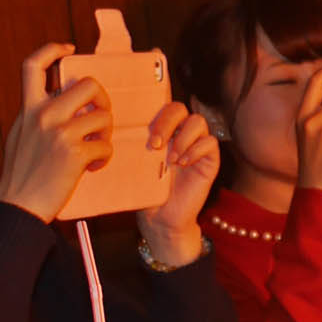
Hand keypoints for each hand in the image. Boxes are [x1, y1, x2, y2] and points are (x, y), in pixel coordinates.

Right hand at [0, 44, 113, 223]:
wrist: (17, 206)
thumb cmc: (21, 175)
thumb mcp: (21, 135)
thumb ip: (37, 116)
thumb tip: (56, 100)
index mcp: (28, 108)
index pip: (33, 65)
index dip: (52, 49)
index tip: (69, 49)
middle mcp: (43, 114)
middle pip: (88, 84)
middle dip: (102, 99)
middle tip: (99, 117)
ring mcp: (59, 132)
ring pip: (103, 116)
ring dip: (105, 134)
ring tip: (94, 149)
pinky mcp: (74, 152)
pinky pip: (105, 146)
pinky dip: (104, 157)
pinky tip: (92, 167)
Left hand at [136, 101, 218, 265]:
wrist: (160, 218)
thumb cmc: (145, 191)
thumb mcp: (133, 165)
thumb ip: (130, 145)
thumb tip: (111, 129)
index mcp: (161, 130)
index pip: (162, 104)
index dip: (156, 107)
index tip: (143, 129)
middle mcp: (179, 133)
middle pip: (180, 108)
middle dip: (166, 122)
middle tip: (155, 144)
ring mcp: (196, 145)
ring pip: (198, 121)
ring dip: (182, 138)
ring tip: (171, 159)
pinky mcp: (209, 160)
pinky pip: (210, 143)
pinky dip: (196, 150)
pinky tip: (183, 164)